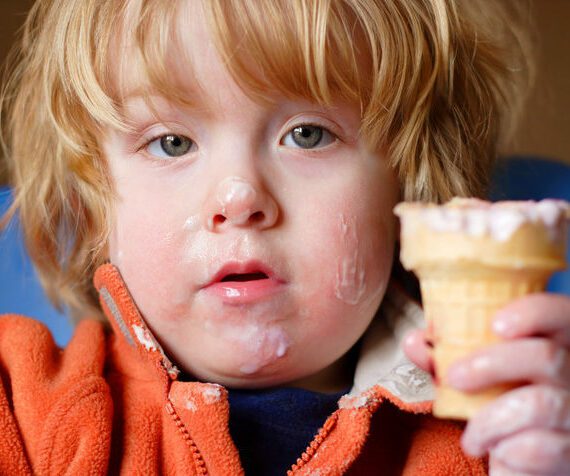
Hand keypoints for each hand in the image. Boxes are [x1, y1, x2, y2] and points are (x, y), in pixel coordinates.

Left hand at [403, 293, 569, 474]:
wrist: (524, 458)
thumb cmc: (500, 403)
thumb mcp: (474, 373)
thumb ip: (446, 355)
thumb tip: (415, 341)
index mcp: (559, 342)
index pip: (561, 313)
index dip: (534, 312)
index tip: (496, 324)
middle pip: (547, 356)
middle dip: (491, 364)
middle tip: (454, 377)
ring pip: (541, 404)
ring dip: (491, 420)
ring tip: (472, 436)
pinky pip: (546, 446)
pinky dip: (512, 450)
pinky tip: (499, 452)